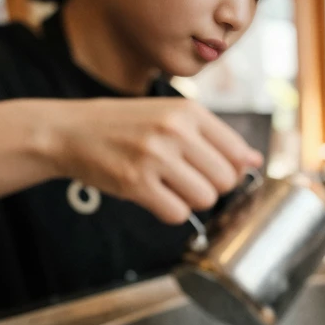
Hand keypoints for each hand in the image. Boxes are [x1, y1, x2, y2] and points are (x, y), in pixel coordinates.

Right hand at [46, 99, 263, 223]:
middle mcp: (174, 130)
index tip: (212, 171)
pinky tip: (153, 195)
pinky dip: (169, 212)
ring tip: (168, 186)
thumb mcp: (171, 116)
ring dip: (190, 201)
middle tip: (186, 180)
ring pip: (205, 199)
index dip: (231, 170)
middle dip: (211, 188)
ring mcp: (154, 156)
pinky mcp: (134, 182)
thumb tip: (255, 161)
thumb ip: (215, 137)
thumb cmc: (126, 125)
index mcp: (188, 110)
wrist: (68, 131)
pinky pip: (177, 214)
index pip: (238, 154)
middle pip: (226, 181)